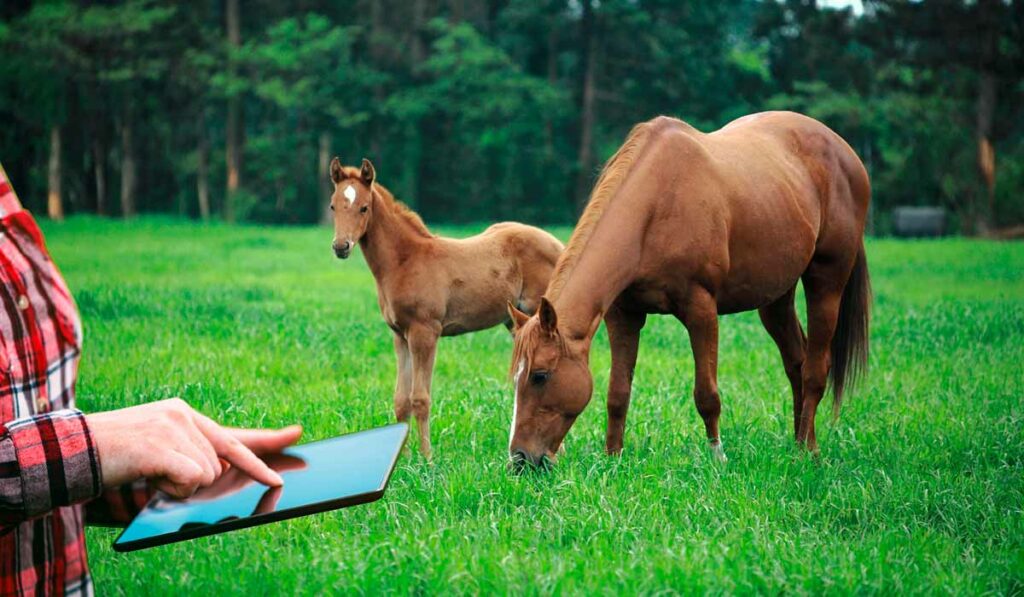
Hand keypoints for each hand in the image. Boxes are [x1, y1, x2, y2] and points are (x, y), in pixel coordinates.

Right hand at [87, 398, 301, 498]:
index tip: (294, 444)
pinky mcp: (163, 445)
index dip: (265, 446)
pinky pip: (192, 479)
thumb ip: (192, 457)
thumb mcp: (158, 452)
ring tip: (146, 472)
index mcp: (183, 414)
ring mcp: (173, 427)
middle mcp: (182, 415)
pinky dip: (172, 488)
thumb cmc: (115, 459)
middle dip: (192, 480)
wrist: (72, 452)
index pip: (234, 435)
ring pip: (207, 475)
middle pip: (220, 465)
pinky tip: (147, 475)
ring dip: (178, 486)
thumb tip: (222, 471)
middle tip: (156, 471)